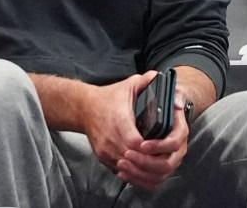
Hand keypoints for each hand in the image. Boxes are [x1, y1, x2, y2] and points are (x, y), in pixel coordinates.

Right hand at [82, 72, 188, 190]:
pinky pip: (118, 169)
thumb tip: (161, 76)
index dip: (148, 147)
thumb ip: (147, 80)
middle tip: (161, 157)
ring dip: (139, 167)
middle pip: (132, 157)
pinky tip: (140, 166)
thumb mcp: (130, 84)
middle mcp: (110, 137)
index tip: (158, 145)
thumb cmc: (110, 97)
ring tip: (153, 163)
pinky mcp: (101, 156)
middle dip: (147, 160)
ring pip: (125, 166)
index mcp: (119, 120)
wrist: (85, 108)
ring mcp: (104, 149)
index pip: (135, 142)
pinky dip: (130, 169)